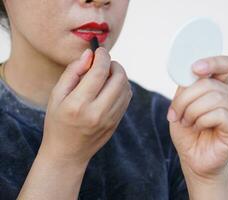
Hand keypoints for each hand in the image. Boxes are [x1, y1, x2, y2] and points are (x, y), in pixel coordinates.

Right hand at [40, 48, 132, 165]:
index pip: (99, 72)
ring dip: (119, 75)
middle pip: (119, 78)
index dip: (102, 56)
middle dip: (114, 65)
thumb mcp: (57, 95)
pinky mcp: (116, 122)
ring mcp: (110, 119)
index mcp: (78, 104)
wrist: (68, 152)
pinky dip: (122, 87)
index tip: (100, 51)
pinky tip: (111, 87)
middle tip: (105, 63)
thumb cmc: (58, 122)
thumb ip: (73, 72)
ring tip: (107, 75)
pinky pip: (127, 98)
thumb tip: (89, 55)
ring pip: (126, 88)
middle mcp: (98, 112)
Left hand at [167, 56, 227, 180]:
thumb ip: (186, 88)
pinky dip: (202, 120)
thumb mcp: (180, 106)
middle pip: (210, 84)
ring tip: (187, 122)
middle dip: (186, 98)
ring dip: (192, 111)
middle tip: (176, 113)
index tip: (195, 68)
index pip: (227, 66)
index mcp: (217, 89)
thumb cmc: (187, 132)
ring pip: (214, 98)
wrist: (192, 158)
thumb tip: (190, 73)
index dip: (213, 61)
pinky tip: (198, 127)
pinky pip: (219, 114)